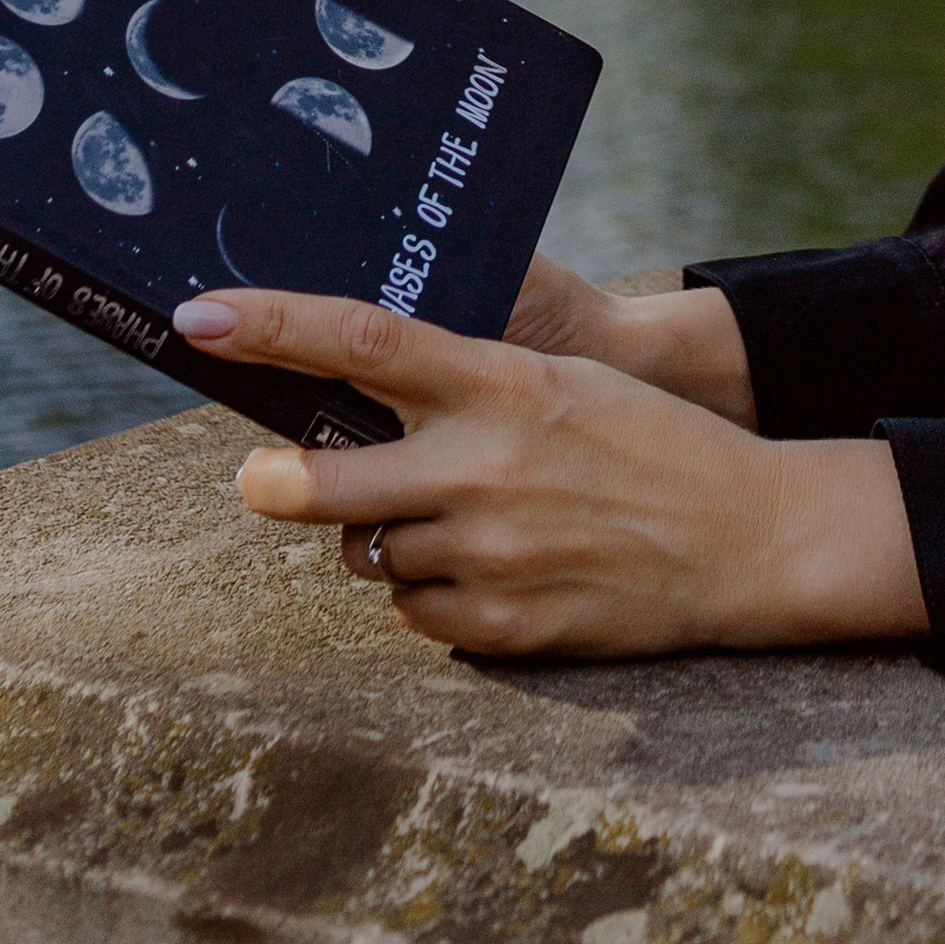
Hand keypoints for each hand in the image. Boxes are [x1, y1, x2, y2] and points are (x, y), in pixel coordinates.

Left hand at [176, 287, 922, 658]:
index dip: (271, 327)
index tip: (199, 318)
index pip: (363, 342)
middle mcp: (483, 467)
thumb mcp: (559, 384)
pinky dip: (436, 592)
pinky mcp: (501, 626)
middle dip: (277, 484)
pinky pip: (417, 610)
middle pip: (326, 480)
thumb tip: (351, 409)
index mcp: (501, 383)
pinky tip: (502, 568)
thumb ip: (463, 390)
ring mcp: (490, 553)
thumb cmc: (644, 443)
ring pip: (371, 554)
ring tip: (472, 522)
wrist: (745, 537)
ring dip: (391, 539)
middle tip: (260, 479)